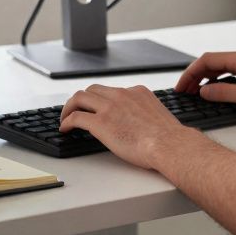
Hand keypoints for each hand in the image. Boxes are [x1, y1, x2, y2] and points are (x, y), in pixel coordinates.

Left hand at [59, 84, 196, 169]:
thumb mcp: (157, 115)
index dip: (100, 99)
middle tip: (76, 109)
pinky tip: (65, 128)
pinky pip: (76, 117)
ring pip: (80, 98)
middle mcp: (121, 95)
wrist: (170, 145)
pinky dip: (66, 121)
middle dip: (82, 99)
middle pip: (92, 89)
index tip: (96, 107)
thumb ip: (144, 113)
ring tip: (65, 117)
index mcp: (137, 92)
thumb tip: (140, 124)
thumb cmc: (169, 138)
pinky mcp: (100, 122)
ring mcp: (110, 107)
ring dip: (69, 107)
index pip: (112, 90)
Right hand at [175, 50, 235, 115]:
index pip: (208, 60)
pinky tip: (215, 91)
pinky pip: (230, 72)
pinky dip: (218, 80)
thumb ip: (225, 93)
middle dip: (195, 76)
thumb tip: (204, 91)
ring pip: (221, 67)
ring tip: (195, 93)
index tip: (181, 86)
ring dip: (206, 78)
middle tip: (184, 91)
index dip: (191, 73)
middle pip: (212, 62)